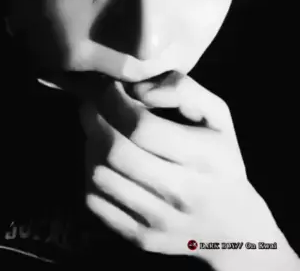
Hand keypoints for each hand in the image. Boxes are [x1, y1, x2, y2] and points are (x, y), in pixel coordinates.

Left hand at [80, 72, 299, 270]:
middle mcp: (182, 194)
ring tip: (98, 130)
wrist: (234, 230)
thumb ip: (182, 89)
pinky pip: (94, 200)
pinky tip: (102, 160)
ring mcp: (158, 220)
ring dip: (90, 144)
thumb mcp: (217, 115)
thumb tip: (137, 89)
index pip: (141, 127)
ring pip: (99, 175)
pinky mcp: (140, 237)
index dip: (114, 101)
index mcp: (204, 158)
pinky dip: (90, 174)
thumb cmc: (220, 160)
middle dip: (94, 119)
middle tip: (93, 105)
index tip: (109, 88)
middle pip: (115, 151)